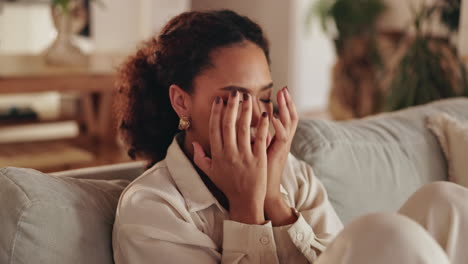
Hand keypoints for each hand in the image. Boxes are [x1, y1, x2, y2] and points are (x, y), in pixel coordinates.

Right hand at [192, 90, 269, 224]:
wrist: (245, 201)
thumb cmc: (228, 185)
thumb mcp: (210, 172)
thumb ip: (200, 157)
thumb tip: (193, 142)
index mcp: (218, 154)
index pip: (215, 128)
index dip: (216, 112)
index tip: (219, 99)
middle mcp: (229, 153)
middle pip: (228, 124)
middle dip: (231, 106)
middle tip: (235, 92)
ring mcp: (244, 156)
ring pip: (244, 128)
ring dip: (246, 110)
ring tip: (248, 97)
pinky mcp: (259, 159)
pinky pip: (260, 139)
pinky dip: (262, 125)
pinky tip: (264, 113)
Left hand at [264, 86, 298, 225]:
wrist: (263, 190)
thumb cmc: (256, 171)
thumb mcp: (254, 150)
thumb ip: (252, 136)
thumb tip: (242, 122)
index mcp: (277, 138)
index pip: (281, 116)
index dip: (281, 103)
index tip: (278, 90)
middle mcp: (282, 140)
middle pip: (289, 116)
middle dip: (287, 101)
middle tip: (283, 88)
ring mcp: (283, 146)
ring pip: (289, 122)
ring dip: (285, 107)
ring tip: (281, 94)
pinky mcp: (280, 152)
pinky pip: (282, 136)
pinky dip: (278, 125)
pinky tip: (271, 116)